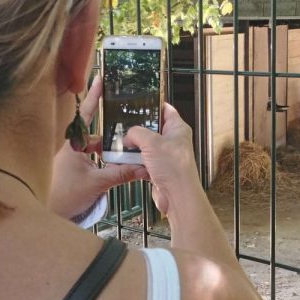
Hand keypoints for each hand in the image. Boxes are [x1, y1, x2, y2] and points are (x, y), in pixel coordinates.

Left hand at [48, 76, 147, 221]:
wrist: (46, 216)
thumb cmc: (63, 196)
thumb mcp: (96, 184)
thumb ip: (120, 174)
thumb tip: (143, 167)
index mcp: (72, 144)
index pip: (85, 114)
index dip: (93, 96)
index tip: (100, 80)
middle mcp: (70, 147)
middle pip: (95, 134)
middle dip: (113, 134)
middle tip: (130, 127)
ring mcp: (70, 158)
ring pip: (95, 149)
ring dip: (110, 151)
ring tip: (129, 153)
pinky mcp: (72, 169)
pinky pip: (92, 159)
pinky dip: (104, 162)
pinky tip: (117, 167)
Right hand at [122, 102, 200, 217]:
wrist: (177, 196)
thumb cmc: (174, 168)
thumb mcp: (151, 142)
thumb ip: (136, 133)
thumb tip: (128, 135)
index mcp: (177, 129)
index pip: (166, 110)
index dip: (153, 105)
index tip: (140, 103)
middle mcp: (173, 141)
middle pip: (152, 129)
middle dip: (138, 130)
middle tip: (124, 128)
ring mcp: (166, 156)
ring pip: (145, 147)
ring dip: (134, 149)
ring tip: (122, 146)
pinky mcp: (159, 170)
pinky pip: (143, 162)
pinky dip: (134, 163)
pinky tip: (126, 162)